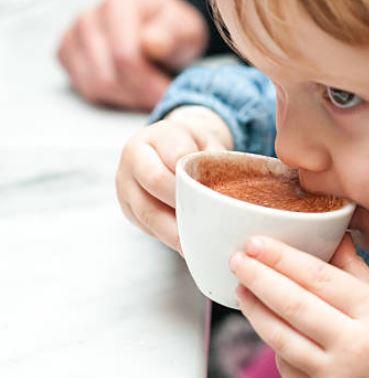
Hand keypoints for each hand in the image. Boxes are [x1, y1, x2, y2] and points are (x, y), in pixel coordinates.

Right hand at [58, 0, 207, 110]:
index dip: (149, 82)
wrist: (155, 24)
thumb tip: (151, 43)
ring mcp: (73, 37)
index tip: (169, 91)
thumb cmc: (169, 26)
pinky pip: (85, 90)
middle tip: (162, 99)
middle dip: (139, 95)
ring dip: (127, 100)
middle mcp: (88, 19)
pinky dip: (112, 99)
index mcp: (116, 6)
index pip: (124, 57)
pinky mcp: (67, 56)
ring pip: (94, 87)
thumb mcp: (181, 26)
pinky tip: (133, 93)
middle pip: (107, 76)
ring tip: (150, 95)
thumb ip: (169, 33)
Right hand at [116, 106, 232, 252]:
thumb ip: (215, 160)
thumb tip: (231, 193)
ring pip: (147, 211)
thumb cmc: (192, 147)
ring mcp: (125, 183)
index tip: (213, 195)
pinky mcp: (126, 207)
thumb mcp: (207, 143)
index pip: (175, 155)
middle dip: (183, 204)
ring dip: (174, 231)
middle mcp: (133, 157)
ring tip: (198, 244)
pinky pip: (145, 226)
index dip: (194, 176)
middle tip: (207, 224)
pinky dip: (167, 237)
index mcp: (156, 135)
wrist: (166, 146)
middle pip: (156, 181)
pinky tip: (187, 245)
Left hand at [229, 234, 368, 377]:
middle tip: (238, 259)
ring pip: (281, 337)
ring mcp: (333, 373)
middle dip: (259, 278)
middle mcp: (352, 343)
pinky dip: (272, 339)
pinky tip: (264, 321)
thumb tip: (332, 233)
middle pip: (294, 304)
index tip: (257, 242)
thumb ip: (354, 268)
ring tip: (241, 287)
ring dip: (255, 309)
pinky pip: (285, 363)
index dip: (282, 258)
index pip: (319, 278)